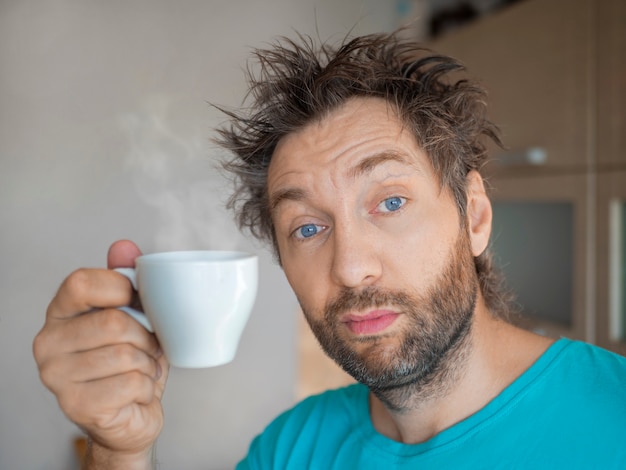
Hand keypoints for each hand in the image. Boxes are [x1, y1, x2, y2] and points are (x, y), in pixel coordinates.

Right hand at [33, 240, 168, 467]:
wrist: (131, 415)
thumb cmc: (132, 361)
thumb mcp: (135, 315)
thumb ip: (126, 278)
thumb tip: (124, 246)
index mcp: (59, 314)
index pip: (80, 282)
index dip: (119, 287)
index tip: (137, 301)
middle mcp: (48, 343)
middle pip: (113, 322)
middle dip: (146, 336)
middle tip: (150, 347)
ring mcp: (56, 377)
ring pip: (126, 354)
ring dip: (148, 364)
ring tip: (142, 369)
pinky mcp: (75, 405)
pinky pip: (131, 383)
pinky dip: (147, 386)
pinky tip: (137, 391)